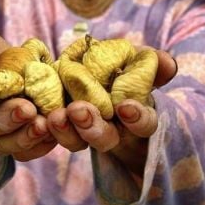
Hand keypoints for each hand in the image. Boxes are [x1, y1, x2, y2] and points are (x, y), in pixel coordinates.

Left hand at [47, 48, 177, 174]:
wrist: (101, 82)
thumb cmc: (127, 76)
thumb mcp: (143, 69)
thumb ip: (156, 67)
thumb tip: (167, 62)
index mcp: (136, 117)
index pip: (143, 124)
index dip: (136, 117)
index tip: (125, 107)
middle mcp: (113, 131)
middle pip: (104, 138)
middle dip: (92, 127)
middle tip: (78, 111)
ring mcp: (86, 134)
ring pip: (76, 141)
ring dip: (65, 130)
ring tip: (54, 116)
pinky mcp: (63, 129)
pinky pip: (53, 136)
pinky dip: (44, 128)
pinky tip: (37, 116)